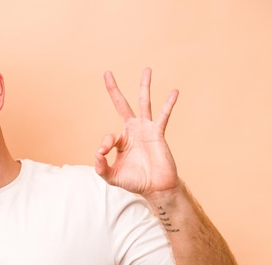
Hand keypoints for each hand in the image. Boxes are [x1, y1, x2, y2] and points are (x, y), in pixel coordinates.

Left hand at [95, 68, 179, 195]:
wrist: (155, 187)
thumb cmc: (135, 181)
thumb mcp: (111, 176)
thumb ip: (101, 167)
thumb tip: (97, 152)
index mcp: (122, 140)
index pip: (109, 136)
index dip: (105, 145)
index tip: (104, 153)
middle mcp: (133, 130)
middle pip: (122, 105)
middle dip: (114, 90)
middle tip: (107, 73)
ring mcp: (146, 129)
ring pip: (144, 103)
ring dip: (144, 86)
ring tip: (146, 70)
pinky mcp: (158, 133)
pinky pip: (163, 116)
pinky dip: (168, 104)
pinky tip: (174, 91)